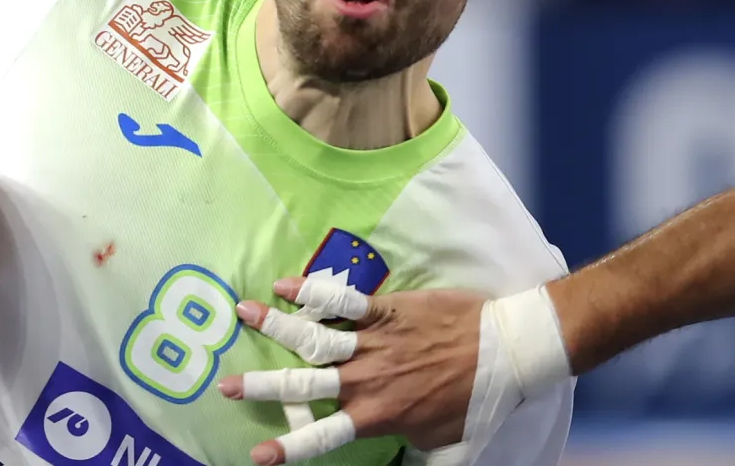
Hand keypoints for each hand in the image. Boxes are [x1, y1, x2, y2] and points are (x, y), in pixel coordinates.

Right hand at [217, 277, 489, 464]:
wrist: (508, 350)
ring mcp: (375, 342)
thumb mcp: (440, 436)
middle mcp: (368, 379)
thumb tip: (390, 442)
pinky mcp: (388, 310)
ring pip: (315, 336)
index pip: (324, 435)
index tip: (256, 454)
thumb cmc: (478, 398)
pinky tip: (283, 285)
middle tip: (226, 384)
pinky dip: (312, 292)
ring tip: (241, 313)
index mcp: (379, 414)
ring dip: (274, 325)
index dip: (287, 447)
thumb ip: (405, 438)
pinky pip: (344, 302)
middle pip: (305, 384)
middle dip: (262, 385)